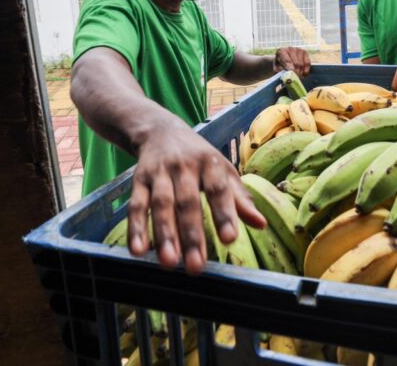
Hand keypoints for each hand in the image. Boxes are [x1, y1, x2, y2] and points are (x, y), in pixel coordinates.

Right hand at [126, 117, 265, 274]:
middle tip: (196, 266)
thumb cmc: (199, 157)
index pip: (218, 190)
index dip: (224, 214)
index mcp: (210, 164)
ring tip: (169, 263)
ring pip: (161, 205)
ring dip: (164, 234)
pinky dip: (136, 228)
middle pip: (187, 202)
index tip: (230, 239)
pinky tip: (137, 250)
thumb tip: (261, 224)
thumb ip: (239, 199)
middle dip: (191, 235)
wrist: (160, 130)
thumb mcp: (222, 171)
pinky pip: (136, 205)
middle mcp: (184, 167)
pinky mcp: (138, 180)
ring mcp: (159, 173)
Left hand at [273, 46, 311, 75]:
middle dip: (296, 73)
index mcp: (281, 51)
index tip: (292, 74)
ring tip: (299, 77)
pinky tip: (304, 74)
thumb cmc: (280, 65)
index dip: (290, 68)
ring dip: (301, 72)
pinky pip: (307, 63)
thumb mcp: (277, 69)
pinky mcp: (304, 52)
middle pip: (295, 63)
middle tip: (296, 79)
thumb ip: (281, 71)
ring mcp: (298, 49)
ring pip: (301, 64)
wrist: (283, 60)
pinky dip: (306, 70)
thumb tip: (288, 75)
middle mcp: (290, 49)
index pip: (287, 60)